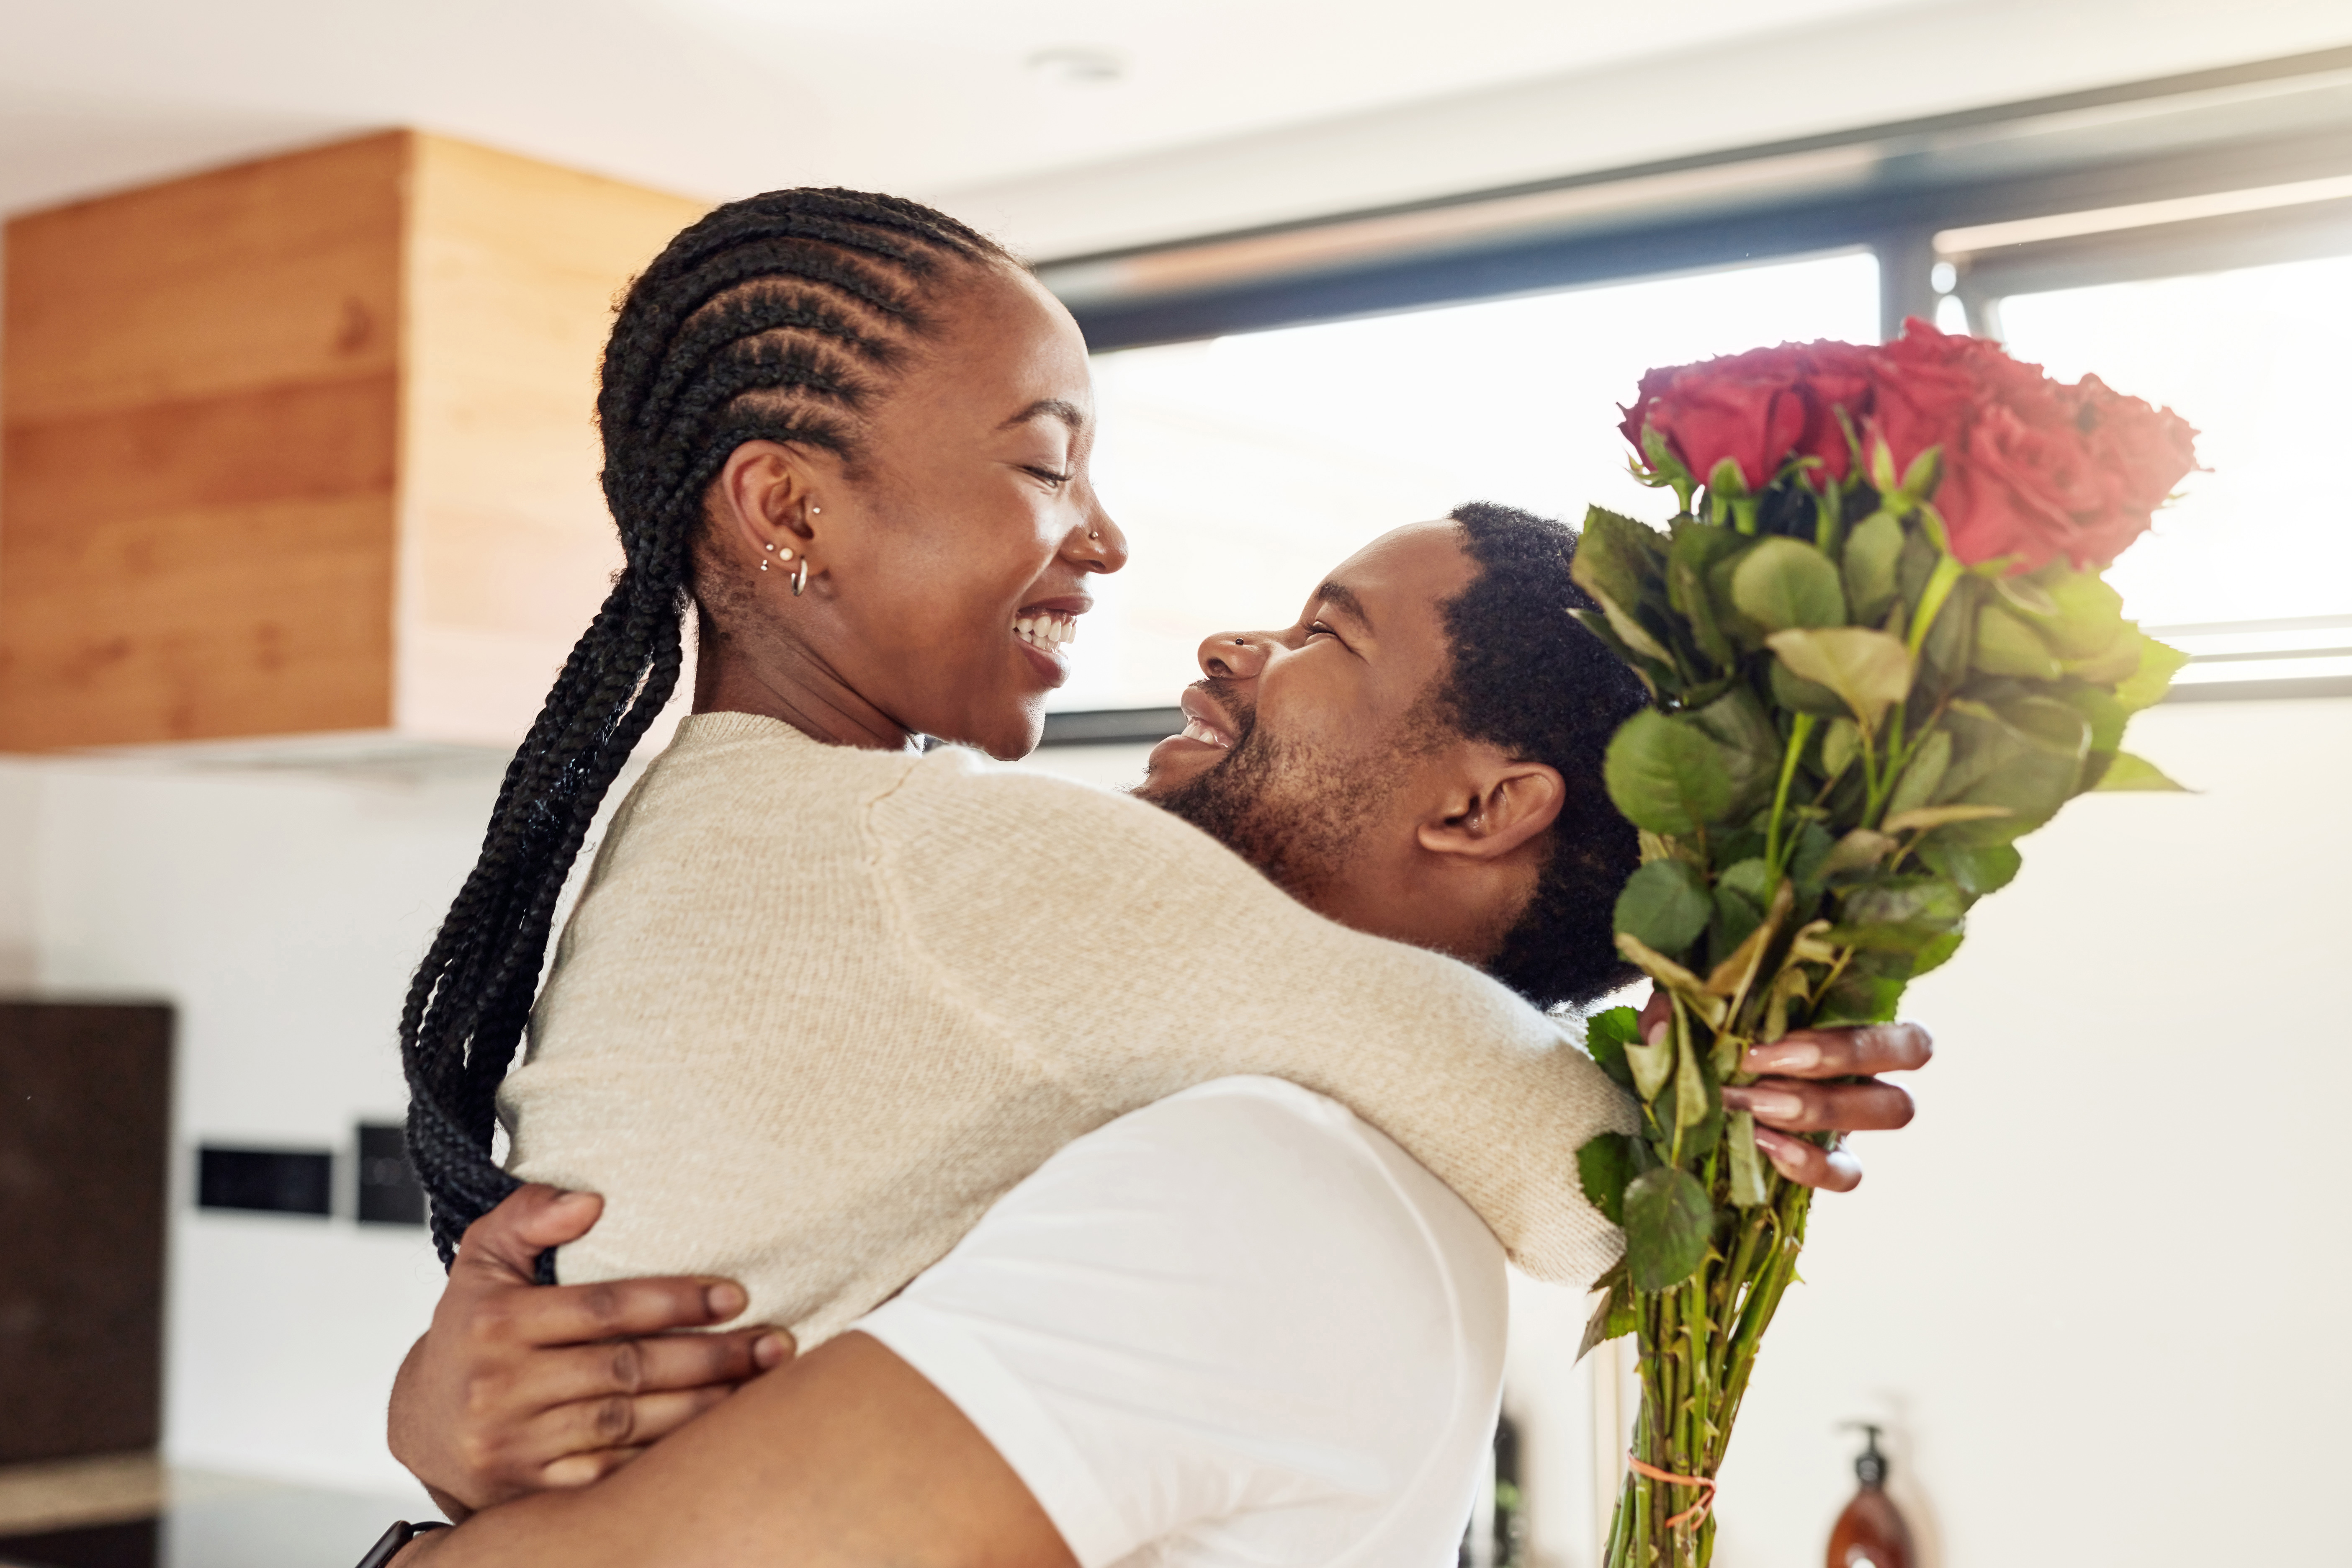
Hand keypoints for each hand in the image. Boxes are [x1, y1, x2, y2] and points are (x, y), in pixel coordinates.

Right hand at [387, 1183, 791, 1518]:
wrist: (421, 1422)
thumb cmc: (471, 1327)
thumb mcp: (482, 1259)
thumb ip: (527, 1216)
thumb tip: (591, 1200)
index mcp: (497, 1323)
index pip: (603, 1307)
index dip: (674, 1299)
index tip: (735, 1295)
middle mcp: (502, 1386)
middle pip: (625, 1369)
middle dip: (708, 1356)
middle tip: (772, 1344)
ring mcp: (515, 1443)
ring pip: (625, 1424)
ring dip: (701, 1406)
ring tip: (758, 1384)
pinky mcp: (527, 1489)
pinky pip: (608, 1472)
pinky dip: (661, 1456)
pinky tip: (711, 1437)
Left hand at [1635, 990, 1928, 1193]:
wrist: (1692, 1080)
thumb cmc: (1708, 1031)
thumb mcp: (1695, 1011)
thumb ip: (1685, 1011)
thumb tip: (1664, 1026)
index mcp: (1849, 1023)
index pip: (1906, 1037)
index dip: (1852, 1040)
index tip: (1769, 1037)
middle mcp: (1864, 1072)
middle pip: (1904, 1066)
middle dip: (1834, 1060)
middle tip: (1756, 1062)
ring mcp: (1850, 1119)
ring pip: (1889, 1113)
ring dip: (1816, 1108)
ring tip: (1751, 1104)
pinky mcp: (1827, 1161)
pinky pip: (1845, 1173)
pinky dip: (1808, 1163)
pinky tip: (1761, 1144)